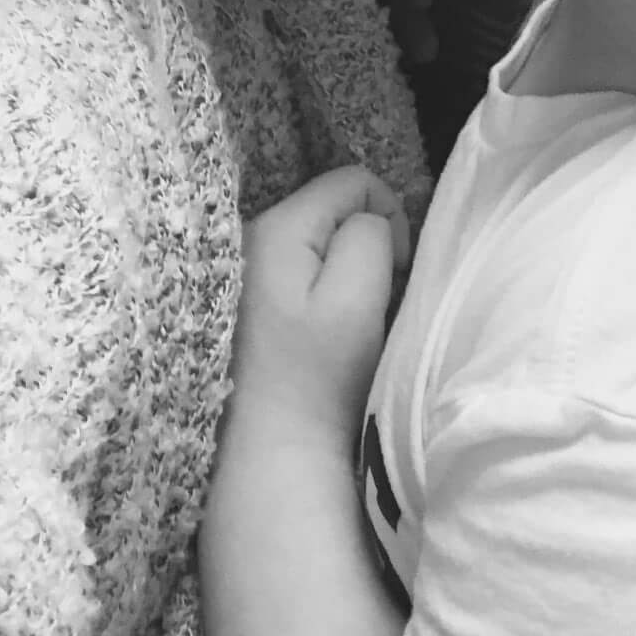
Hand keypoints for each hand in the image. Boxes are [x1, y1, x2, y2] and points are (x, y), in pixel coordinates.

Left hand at [228, 165, 410, 450]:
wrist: (270, 455)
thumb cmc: (316, 378)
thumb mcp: (357, 296)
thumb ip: (370, 237)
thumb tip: (372, 221)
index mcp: (277, 226)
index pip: (354, 180)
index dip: (389, 217)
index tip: (393, 273)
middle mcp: (250, 237)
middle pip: (334, 210)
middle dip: (366, 246)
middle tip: (370, 303)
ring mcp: (242, 273)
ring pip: (320, 243)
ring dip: (345, 273)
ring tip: (345, 325)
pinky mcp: (245, 306)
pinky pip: (299, 273)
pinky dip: (321, 294)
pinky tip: (320, 337)